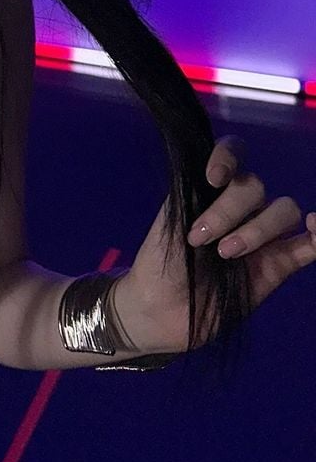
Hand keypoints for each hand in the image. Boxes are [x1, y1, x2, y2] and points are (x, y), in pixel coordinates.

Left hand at [112, 134, 315, 353]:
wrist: (161, 309)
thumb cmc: (161, 261)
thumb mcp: (170, 221)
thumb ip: (195, 193)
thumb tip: (218, 176)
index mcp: (212, 188)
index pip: (233, 152)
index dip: (228, 156)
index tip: (213, 179)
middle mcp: (241, 206)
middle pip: (257, 186)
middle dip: (228, 211)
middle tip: (201, 239)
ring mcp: (263, 235)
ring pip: (284, 210)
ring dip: (258, 229)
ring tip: (228, 255)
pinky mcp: (280, 264)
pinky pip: (310, 244)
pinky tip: (314, 230)